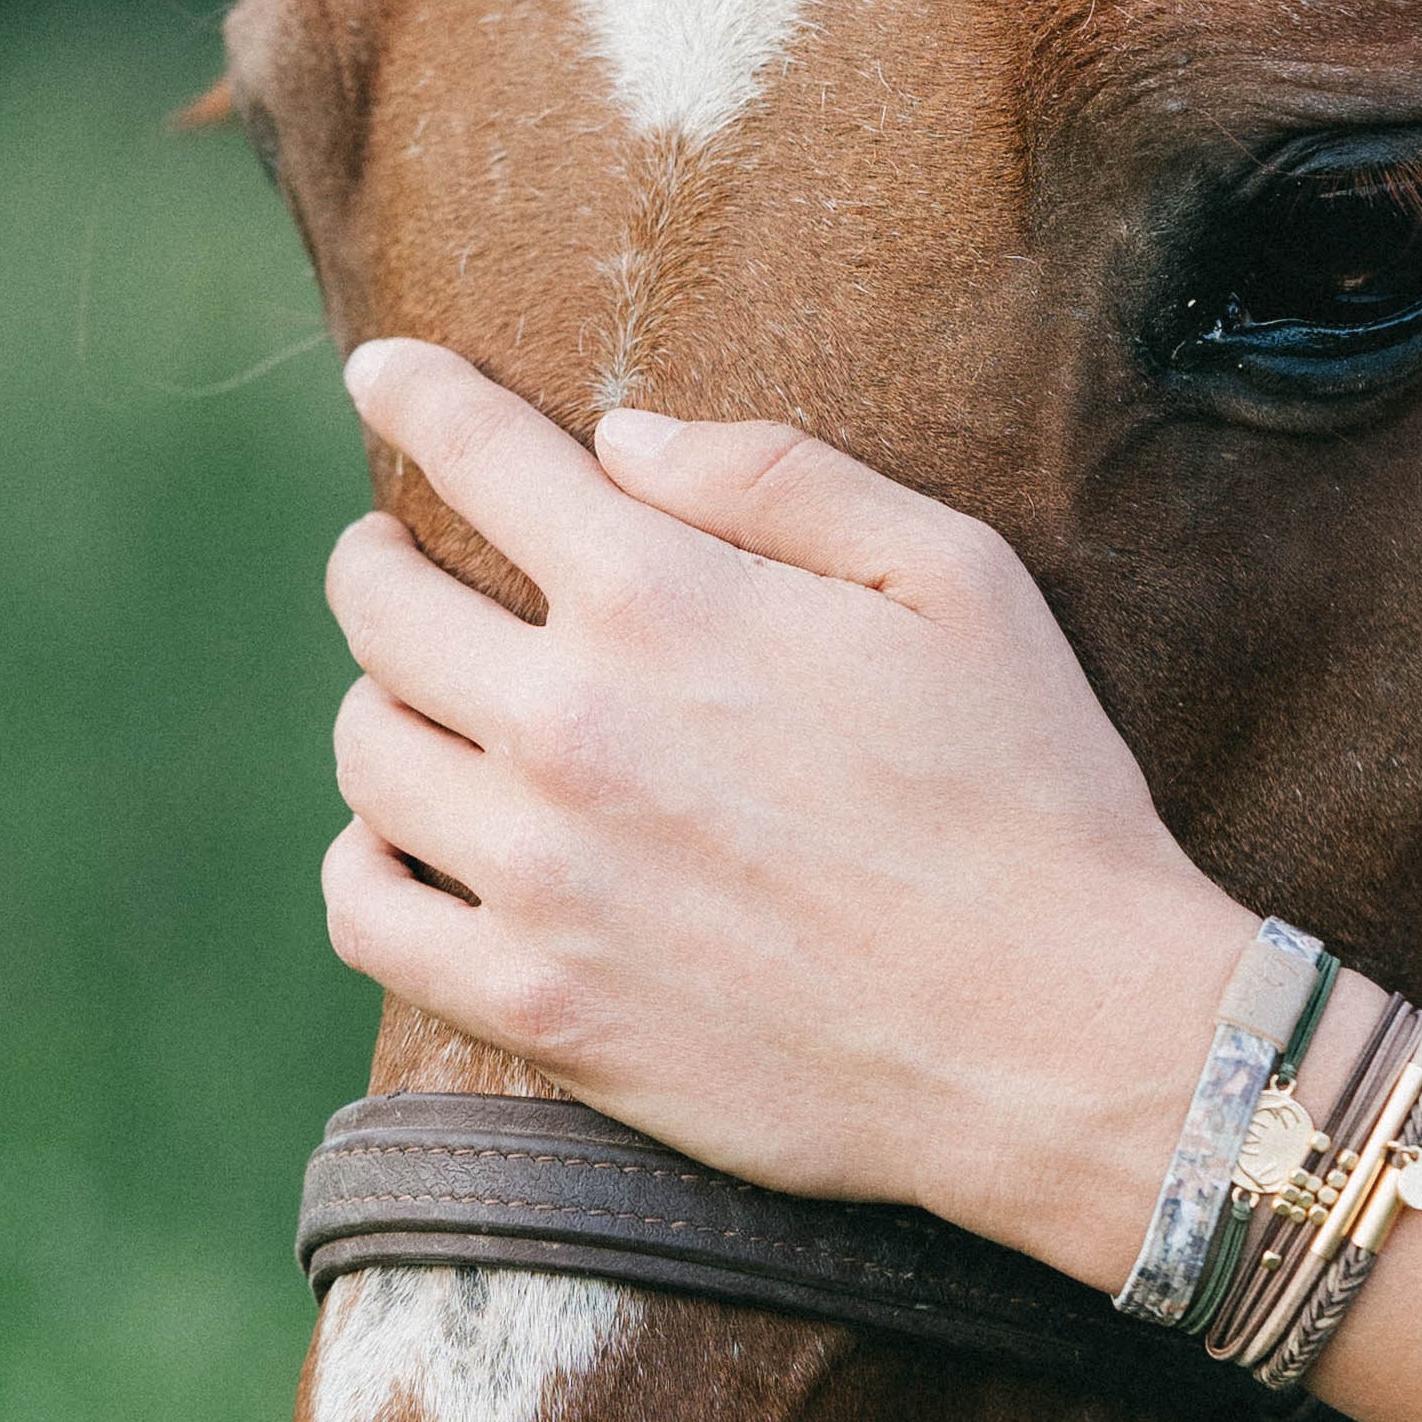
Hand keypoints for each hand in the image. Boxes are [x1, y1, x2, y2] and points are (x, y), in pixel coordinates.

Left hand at [320, 340, 1253, 1281]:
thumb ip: (780, 483)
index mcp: (666, 597)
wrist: (1060, 1043)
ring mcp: (543, 875)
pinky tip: (405, 852)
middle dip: (385, 559)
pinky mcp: (541, 1009)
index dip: (412, 393)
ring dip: (383, 709)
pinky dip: (362, 867)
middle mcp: (574, 725)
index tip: (385, 378)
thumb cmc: (1035, 800)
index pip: (475, 453)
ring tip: (426, 713)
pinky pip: (364, 919)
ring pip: (368, 753)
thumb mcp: (957, 582)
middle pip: (383, 605)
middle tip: (407, 565)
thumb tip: (621, 440)